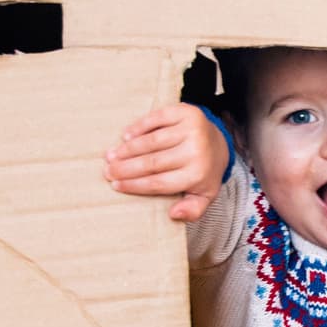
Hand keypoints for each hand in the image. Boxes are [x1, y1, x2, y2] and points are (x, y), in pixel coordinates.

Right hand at [104, 104, 227, 221]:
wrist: (219, 144)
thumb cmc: (203, 172)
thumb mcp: (204, 196)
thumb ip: (192, 210)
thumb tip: (175, 214)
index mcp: (198, 174)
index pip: (159, 182)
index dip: (135, 185)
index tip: (116, 185)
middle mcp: (196, 151)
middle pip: (153, 162)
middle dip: (125, 168)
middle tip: (108, 171)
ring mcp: (192, 129)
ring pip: (152, 142)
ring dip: (128, 149)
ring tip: (111, 156)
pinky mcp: (186, 112)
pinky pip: (156, 119)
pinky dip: (139, 127)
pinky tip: (126, 136)